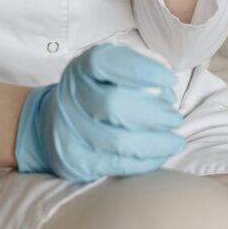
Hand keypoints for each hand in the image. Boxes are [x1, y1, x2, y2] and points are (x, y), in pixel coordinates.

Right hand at [15, 42, 186, 182]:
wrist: (51, 124)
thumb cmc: (91, 93)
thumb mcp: (104, 72)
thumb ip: (134, 72)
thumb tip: (167, 91)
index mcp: (81, 69)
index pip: (107, 63)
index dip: (141, 70)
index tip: (169, 79)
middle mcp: (71, 97)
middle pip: (113, 104)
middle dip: (153, 113)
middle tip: (175, 117)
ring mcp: (70, 130)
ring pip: (118, 141)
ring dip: (155, 143)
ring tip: (176, 141)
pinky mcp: (76, 160)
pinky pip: (117, 165)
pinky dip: (146, 162)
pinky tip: (161, 155)